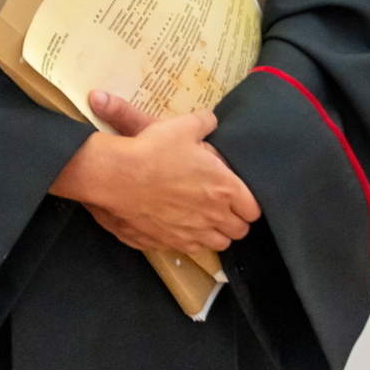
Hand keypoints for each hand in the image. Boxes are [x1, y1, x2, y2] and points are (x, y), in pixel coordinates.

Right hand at [49, 90, 260, 252]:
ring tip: (201, 220)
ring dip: (214, 233)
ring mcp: (191, 233)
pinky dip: (190, 240)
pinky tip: (178, 226)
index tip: (237, 196)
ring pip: (218, 244)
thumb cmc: (153, 150)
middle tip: (220, 207)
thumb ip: (203, 123)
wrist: (115, 176)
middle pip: (239, 231)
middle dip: (234, 220)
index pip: (253, 209)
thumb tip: (211, 120)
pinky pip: (191, 249)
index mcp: (224, 188)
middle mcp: (213, 216)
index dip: (248, 203)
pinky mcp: (169, 243)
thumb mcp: (182, 126)